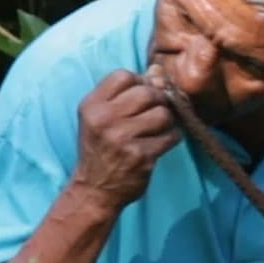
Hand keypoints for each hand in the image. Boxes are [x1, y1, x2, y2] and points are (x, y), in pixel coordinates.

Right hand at [71, 68, 180, 209]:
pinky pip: (171, 136)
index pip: (123, 76)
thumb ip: (124, 93)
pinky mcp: (141, 156)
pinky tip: (160, 143)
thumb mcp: (100, 117)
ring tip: (157, 130)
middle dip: (158, 100)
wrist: (95, 190)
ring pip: (163, 114)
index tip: (141, 97)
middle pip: (147, 92)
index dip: (139, 82)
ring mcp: (123, 138)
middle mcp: (104, 119)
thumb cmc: (101, 148)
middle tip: (155, 112)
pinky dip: (171, 137)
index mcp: (91, 106)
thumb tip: (158, 72)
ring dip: (167, 121)